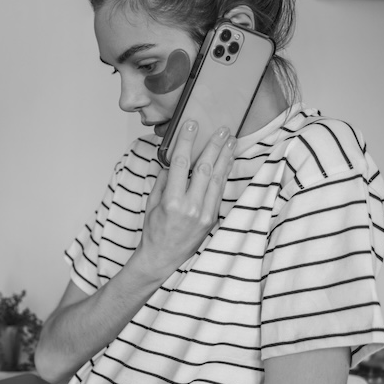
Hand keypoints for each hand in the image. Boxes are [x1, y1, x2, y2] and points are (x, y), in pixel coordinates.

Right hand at [138, 121, 234, 276]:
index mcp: (171, 201)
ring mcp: (204, 213)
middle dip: (214, 145)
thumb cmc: (154, 231)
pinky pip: (219, 191)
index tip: (191, 125)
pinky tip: (228, 161)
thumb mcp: (152, 204)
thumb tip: (174, 164)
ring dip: (225, 156)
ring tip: (231, 139)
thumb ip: (163, 182)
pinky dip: (224, 173)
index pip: (181, 164)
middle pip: (204, 168)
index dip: (187, 142)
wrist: (163, 258)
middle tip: (222, 128)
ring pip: (217, 178)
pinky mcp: (212, 218)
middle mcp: (190, 207)